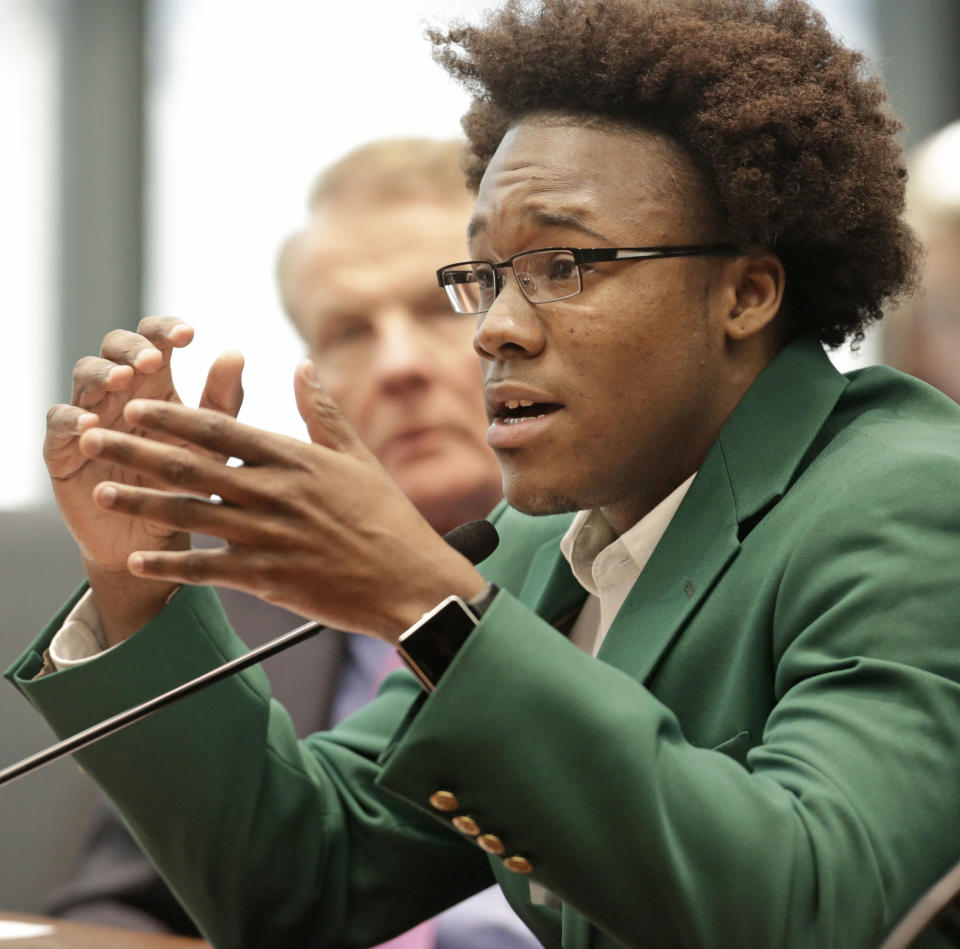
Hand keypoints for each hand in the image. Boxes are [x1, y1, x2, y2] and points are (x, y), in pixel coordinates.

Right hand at [44, 317, 243, 639]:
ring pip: (84, 375)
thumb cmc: (188, 483)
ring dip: (102, 373)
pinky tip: (91, 424)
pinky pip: (58, 421)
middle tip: (152, 360)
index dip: (165, 330)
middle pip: (114, 347)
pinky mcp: (64, 446)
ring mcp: (88, 414)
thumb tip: (236, 353)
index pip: (154, 340)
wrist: (157, 535)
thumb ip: (222, 401)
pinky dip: (71, 418)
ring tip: (122, 380)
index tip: (189, 335)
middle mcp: (119, 392)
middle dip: (131, 347)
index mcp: (155, 384)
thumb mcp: (211, 443)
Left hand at [77, 360, 486, 641]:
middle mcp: (277, 494)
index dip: (174, 416)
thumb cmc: (387, 518)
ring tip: (100, 490)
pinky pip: (210, 569)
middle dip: (136, 449)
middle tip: (92, 437)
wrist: (410, 582)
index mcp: (296, 460)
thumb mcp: (358, 458)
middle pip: (192, 467)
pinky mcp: (270, 578)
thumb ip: (322, 412)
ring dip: (142, 500)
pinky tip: (139, 558)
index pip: (222, 430)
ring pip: (192, 514)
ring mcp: (270, 537)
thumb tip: (301, 365)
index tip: (135, 404)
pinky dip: (172, 565)